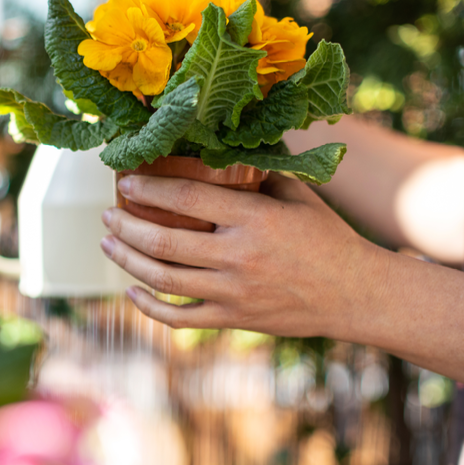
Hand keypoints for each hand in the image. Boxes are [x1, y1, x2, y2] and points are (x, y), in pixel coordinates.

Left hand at [100, 173, 387, 337]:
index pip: (188, 199)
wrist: (356, 294)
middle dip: (126, 227)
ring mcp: (233, 294)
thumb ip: (259, 173)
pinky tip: (132, 290)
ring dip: (127, 261)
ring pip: (163, 280)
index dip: (149, 190)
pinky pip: (179, 318)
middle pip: (164, 243)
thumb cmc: (325, 237)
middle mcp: (239, 258)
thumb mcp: (298, 195)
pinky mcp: (233, 321)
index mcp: (255, 220)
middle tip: (107, 213)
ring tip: (108, 243)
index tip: (126, 182)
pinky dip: (149, 307)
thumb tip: (221, 143)